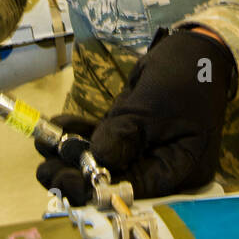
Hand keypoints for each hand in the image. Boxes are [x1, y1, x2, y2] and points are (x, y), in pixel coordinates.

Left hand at [35, 30, 233, 200]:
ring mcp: (147, 149)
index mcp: (181, 169)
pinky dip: (82, 133)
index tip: (65, 182)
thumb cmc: (186, 77)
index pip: (136, 189)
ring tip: (42, 145)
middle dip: (79, 175)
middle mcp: (163, 166)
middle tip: (45, 171)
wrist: (196, 48)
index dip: (98, 189)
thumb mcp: (154, 107)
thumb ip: (125, 134)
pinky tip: (57, 125)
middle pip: (117, 179)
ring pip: (105, 160)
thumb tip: (97, 160)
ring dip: (72, 154)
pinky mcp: (134, 133)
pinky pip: (104, 139)